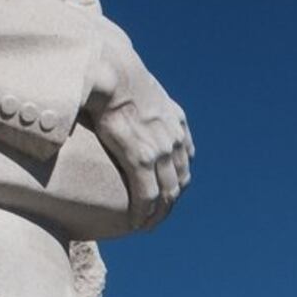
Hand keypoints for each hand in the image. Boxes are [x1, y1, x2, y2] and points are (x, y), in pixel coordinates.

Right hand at [82, 21, 192, 228]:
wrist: (112, 70)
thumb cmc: (116, 74)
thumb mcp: (140, 86)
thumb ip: (143, 103)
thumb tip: (125, 106)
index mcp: (176, 122)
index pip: (184, 161)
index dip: (176, 182)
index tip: (165, 196)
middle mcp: (174, 138)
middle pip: (179, 182)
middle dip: (169, 205)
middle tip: (155, 219)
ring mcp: (160, 149)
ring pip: (166, 194)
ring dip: (158, 214)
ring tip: (145, 226)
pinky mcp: (141, 157)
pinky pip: (147, 194)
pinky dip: (144, 212)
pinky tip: (136, 222)